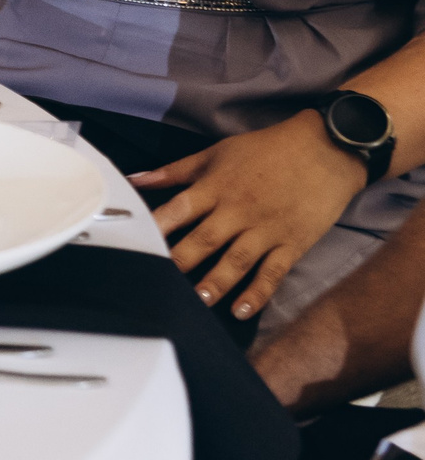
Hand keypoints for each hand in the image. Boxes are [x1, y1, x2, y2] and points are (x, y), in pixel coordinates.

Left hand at [132, 111, 368, 317]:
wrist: (325, 149)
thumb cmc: (265, 149)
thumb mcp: (215, 152)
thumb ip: (174, 171)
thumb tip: (134, 179)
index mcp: (215, 187)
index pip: (179, 209)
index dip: (157, 227)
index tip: (136, 244)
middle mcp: (238, 210)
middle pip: (204, 239)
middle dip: (181, 261)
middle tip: (159, 281)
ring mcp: (266, 229)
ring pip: (236, 260)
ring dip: (215, 282)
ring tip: (197, 302)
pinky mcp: (293, 243)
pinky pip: (273, 271)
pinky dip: (258, 292)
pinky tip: (242, 310)